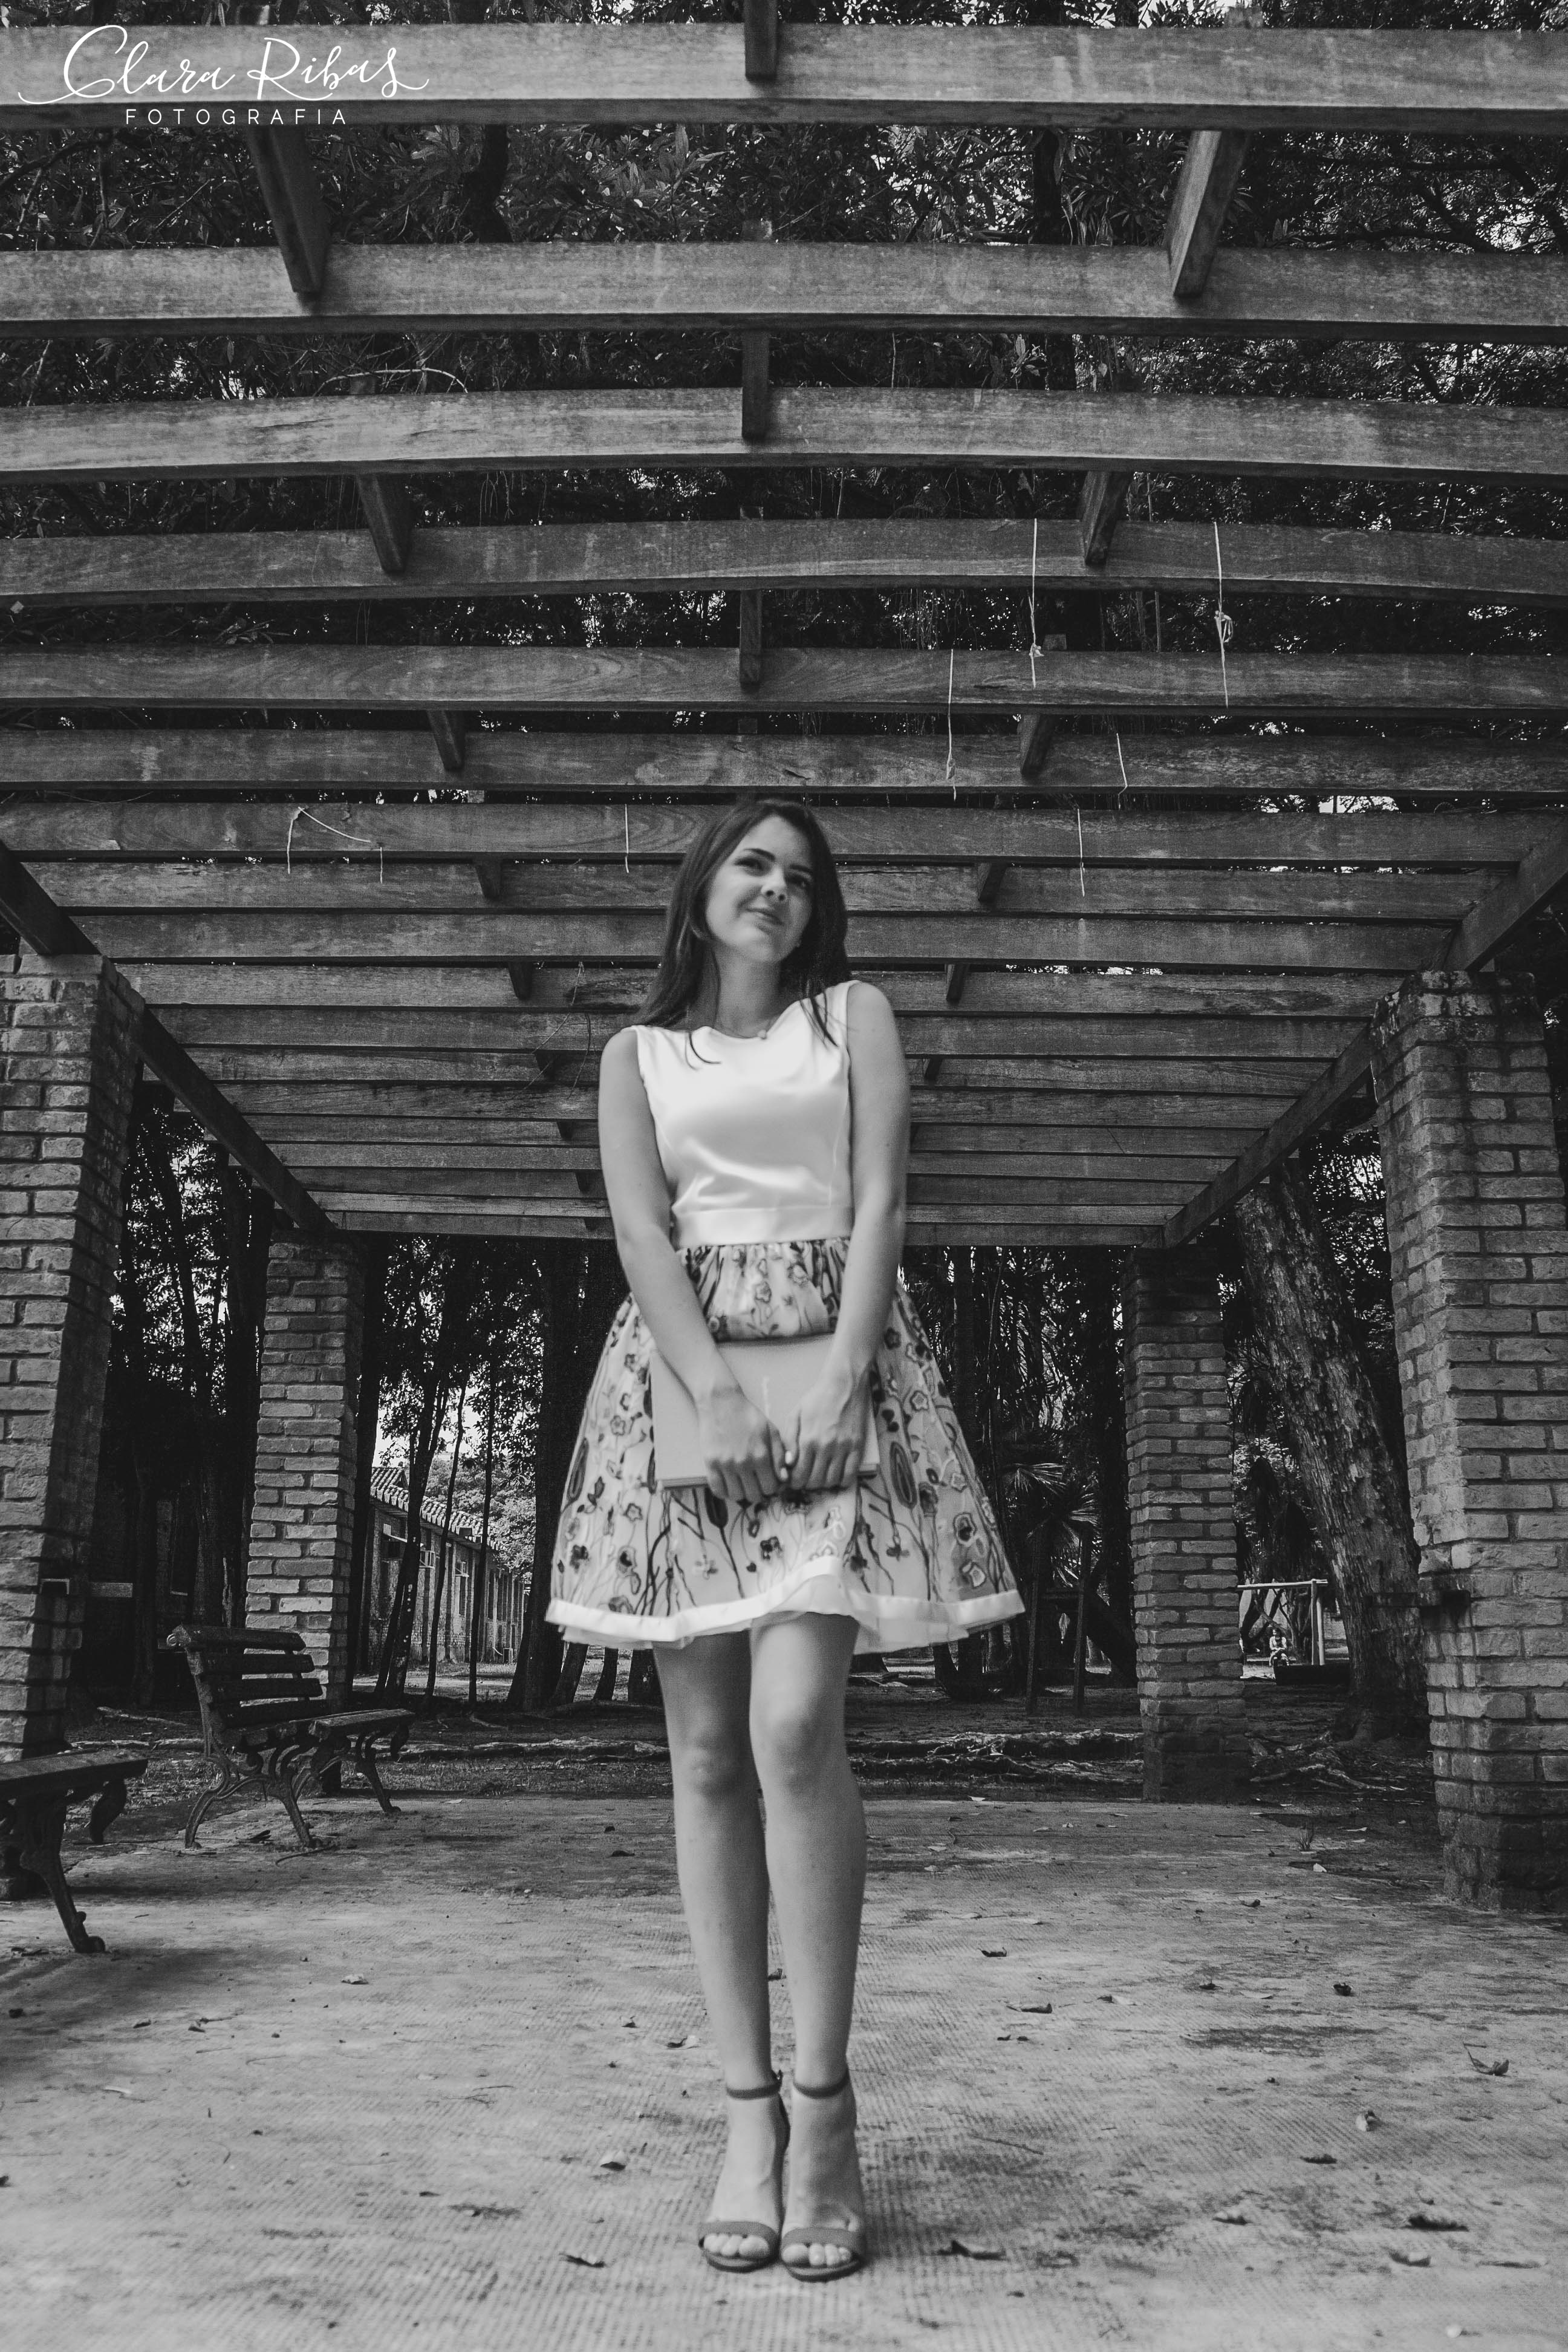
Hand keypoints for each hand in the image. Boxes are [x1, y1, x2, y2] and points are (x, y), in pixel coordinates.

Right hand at [696, 1379, 790, 1504]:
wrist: (721, 1403)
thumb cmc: (748, 1416)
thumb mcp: (771, 1431)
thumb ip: (780, 1455)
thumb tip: (784, 1478)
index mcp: (761, 1455)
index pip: (771, 1487)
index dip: (772, 1487)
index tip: (769, 1482)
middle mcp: (743, 1463)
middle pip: (754, 1495)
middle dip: (758, 1492)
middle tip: (756, 1483)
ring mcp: (725, 1465)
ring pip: (736, 1495)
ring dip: (742, 1493)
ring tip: (743, 1483)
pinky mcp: (710, 1463)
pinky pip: (718, 1490)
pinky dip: (725, 1492)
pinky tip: (729, 1484)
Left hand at [779, 1369, 868, 1493]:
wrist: (844, 1384)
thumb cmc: (817, 1398)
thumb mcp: (795, 1414)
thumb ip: (789, 1439)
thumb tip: (788, 1463)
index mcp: (808, 1440)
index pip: (799, 1474)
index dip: (795, 1483)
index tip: (794, 1481)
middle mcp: (825, 1447)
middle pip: (815, 1481)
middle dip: (808, 1484)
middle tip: (807, 1479)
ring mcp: (843, 1448)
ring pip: (831, 1480)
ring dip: (824, 1484)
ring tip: (821, 1477)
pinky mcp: (858, 1447)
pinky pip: (850, 1475)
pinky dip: (842, 1481)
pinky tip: (837, 1477)